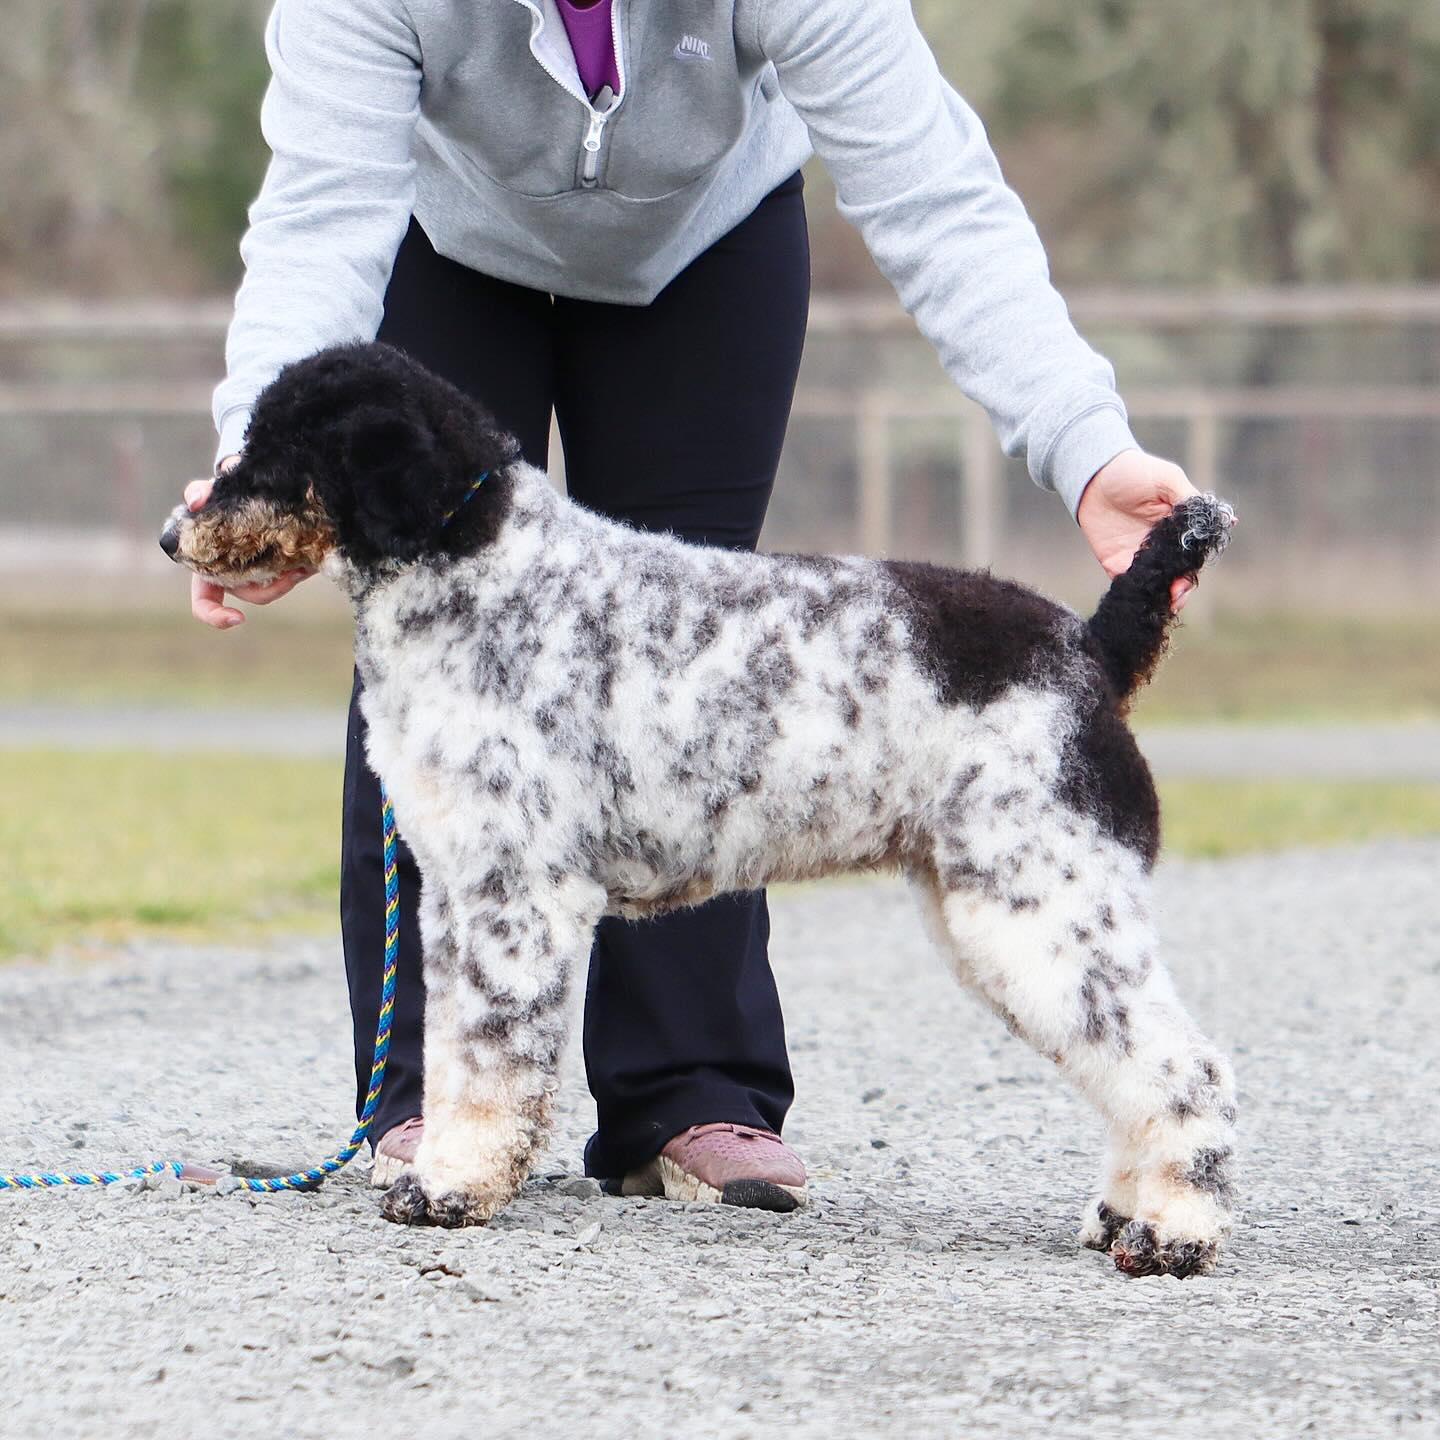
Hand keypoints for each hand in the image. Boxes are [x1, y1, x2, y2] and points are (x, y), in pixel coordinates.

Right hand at [185, 458, 314, 628]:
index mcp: (208, 567)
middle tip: (295, 572)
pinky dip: (301, 569)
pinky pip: (291, 577)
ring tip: (305, 562)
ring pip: (275, 588)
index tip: (239, 618)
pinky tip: (310, 559)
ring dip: (289, 578)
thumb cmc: (226, 496)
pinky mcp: (281, 569)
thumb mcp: (212, 493)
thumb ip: (200, 492)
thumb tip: (194, 501)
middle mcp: (232, 576)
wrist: (260, 491)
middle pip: (253, 596)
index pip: (204, 602)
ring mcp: (257, 575)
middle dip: (274, 586)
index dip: (215, 616)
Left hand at [1076, 450, 1204, 612]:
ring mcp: (1141, 556)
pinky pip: (1131, 583)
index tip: (1192, 573)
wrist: (1093, 476)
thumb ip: (1191, 501)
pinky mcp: (1118, 564)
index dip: (1196, 565)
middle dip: (1181, 586)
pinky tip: (1142, 597)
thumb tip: (1227, 519)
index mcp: (1179, 527)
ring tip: (1166, 601)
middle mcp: (1163, 545)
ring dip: (1164, 595)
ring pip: (1158, 583)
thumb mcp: (1167, 480)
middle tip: (1177, 593)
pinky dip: (1138, 593)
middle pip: (1179, 572)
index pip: (1194, 552)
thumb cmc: (1133, 472)